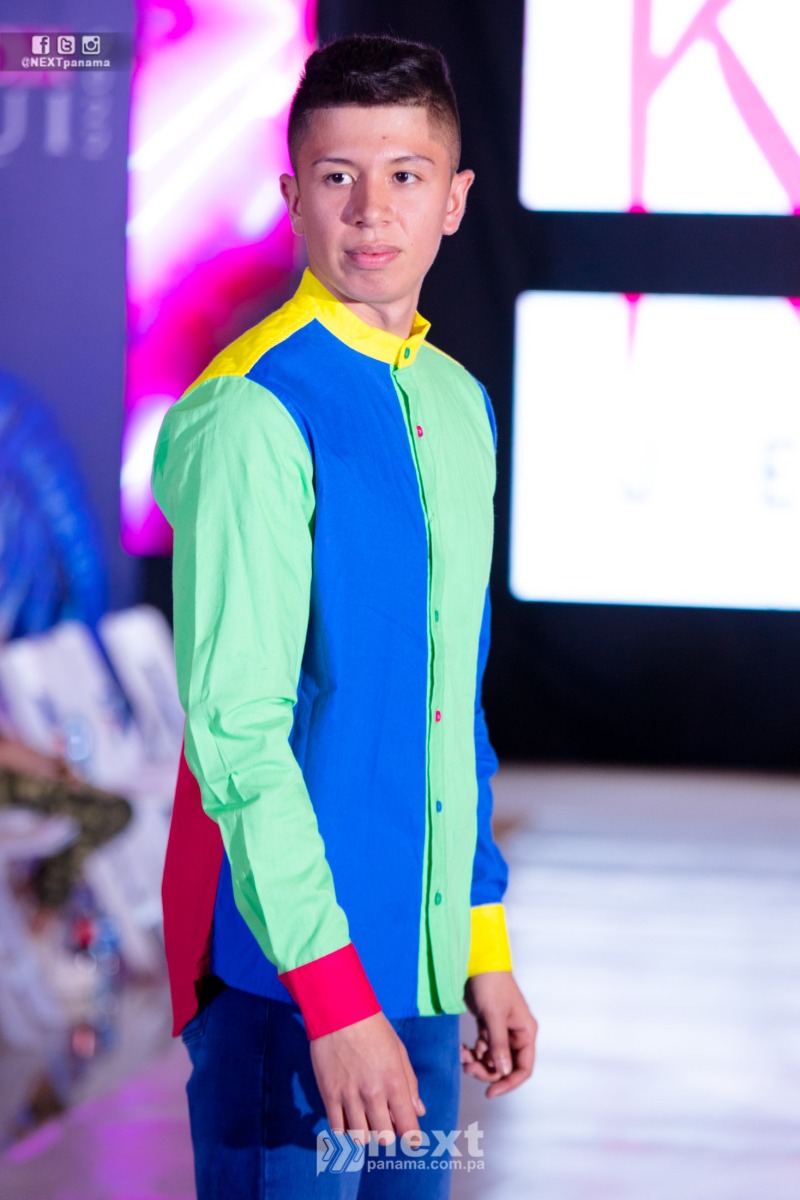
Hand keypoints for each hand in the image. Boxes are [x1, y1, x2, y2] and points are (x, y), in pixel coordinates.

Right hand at [310, 1010, 425, 1146]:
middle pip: (384, 1138)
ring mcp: (349, 1096)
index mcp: (394, 1082)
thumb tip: (419, 1111)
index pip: (408, 1126)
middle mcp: (373, 1094)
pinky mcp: (329, 1095)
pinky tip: (349, 1121)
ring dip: (366, 1134)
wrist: (339, 1012)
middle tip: (386, 1123)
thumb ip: (410, 1084)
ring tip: (366, 1121)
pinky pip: (337, 1129)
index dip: (413, 1139)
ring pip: (360, 1138)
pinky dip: (345, 1131)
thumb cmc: (374, 1029)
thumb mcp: (399, 1052)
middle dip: (388, 1135)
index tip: (412, 1141)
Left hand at [461, 971, 537, 1097]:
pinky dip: (472, 1052)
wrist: (477, 961)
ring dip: (477, 1062)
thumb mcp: (494, 1015)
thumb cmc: (491, 984)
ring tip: (462, 1056)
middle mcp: (516, 1034)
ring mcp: (502, 1030)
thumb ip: (499, 1044)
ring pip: (492, 1059)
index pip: (523, 1068)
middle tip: (467, 1068)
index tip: (490, 1093)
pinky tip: (461, 1048)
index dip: (509, 1083)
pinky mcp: (488, 1026)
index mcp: (525, 1032)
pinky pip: (482, 1048)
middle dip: (487, 1071)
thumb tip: (503, 1072)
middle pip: (506, 1066)